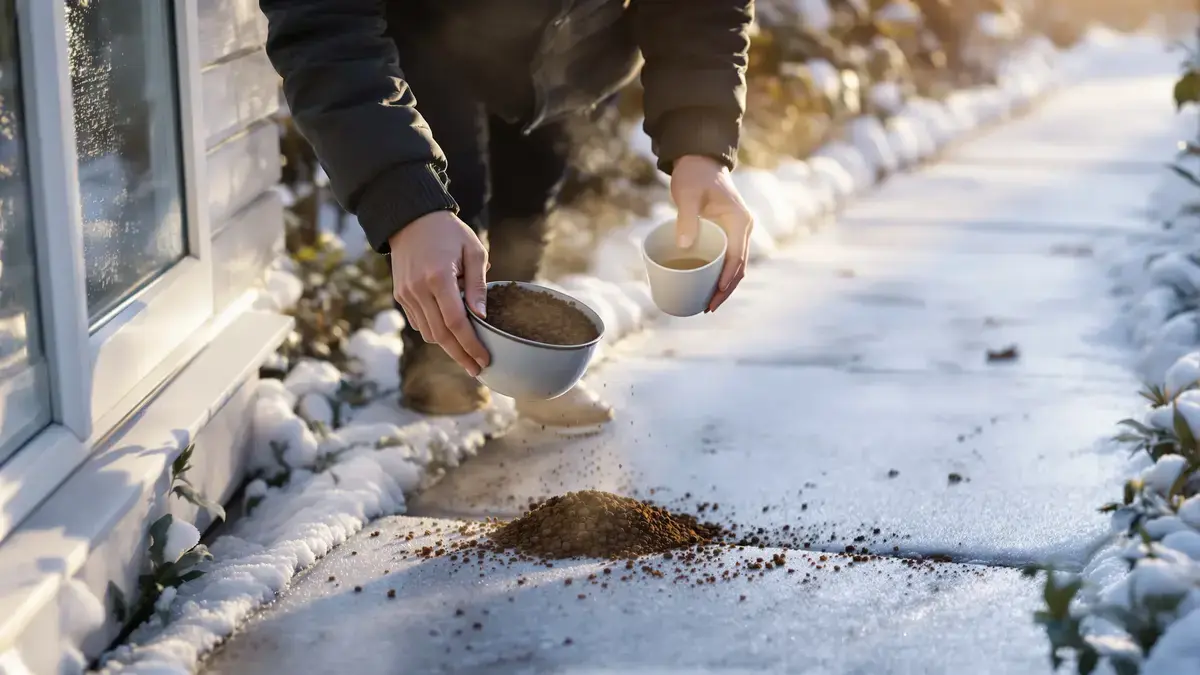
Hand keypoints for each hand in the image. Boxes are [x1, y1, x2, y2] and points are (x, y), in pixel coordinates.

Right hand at [388, 211, 490, 374]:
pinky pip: (419, 323)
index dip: (471, 345)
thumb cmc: (448, 232)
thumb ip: (478, 285)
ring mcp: (406, 294)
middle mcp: (418, 289)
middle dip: (460, 355)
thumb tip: (482, 316)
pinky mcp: (400, 295)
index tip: (484, 359)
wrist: (410, 218)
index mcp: (439, 277)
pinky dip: (434, 331)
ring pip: (428, 333)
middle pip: (441, 335)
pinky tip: (450, 334)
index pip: (456, 322)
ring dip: (447, 346)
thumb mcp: (473, 251)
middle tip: (477, 369)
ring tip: (467, 353)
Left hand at [670, 155, 753, 311]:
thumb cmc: (693, 176)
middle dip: (725, 290)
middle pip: (738, 267)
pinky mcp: (728, 233)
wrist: (699, 161)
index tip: (715, 294)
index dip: (727, 278)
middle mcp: (743, 228)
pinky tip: (707, 288)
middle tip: (709, 308)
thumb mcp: (687, 195)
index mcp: (739, 221)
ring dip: (724, 286)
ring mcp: (737, 231)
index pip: (736, 257)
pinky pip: (727, 259)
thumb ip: (686, 218)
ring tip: (708, 305)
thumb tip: (684, 247)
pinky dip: (720, 275)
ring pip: (735, 266)